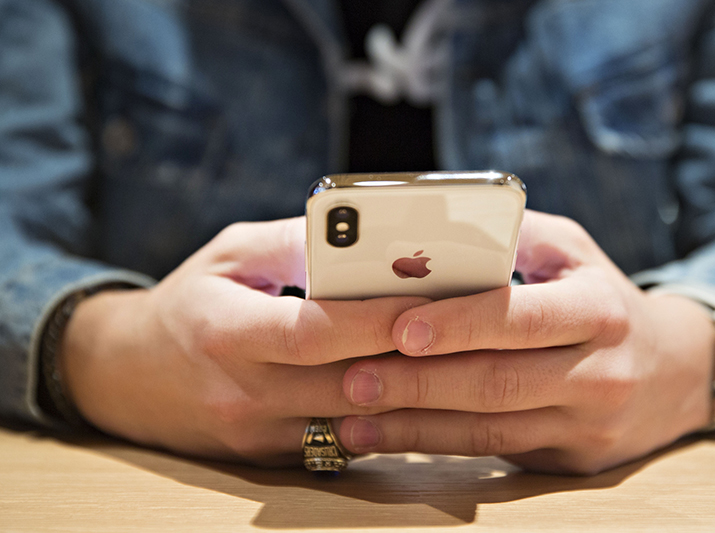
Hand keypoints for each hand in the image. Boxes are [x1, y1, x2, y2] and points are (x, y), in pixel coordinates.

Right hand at [60, 218, 426, 465]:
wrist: (128, 376)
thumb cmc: (187, 304)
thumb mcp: (228, 255)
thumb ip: (292, 244)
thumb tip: (360, 237)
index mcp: (226, 333)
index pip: (315, 333)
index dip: (378, 319)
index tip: (433, 298)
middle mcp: (243, 394)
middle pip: (348, 383)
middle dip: (413, 357)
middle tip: (466, 328)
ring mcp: (258, 435)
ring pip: (356, 422)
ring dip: (408, 392)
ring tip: (453, 357)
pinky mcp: (271, 456)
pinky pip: (342, 442)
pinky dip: (381, 416)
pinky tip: (412, 388)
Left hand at [338, 210, 714, 473]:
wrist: (676, 373)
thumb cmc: (605, 298)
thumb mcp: (575, 252)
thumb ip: (515, 235)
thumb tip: (435, 229)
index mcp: (599, 309)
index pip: (524, 317)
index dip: (462, 324)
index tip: (402, 326)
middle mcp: (600, 371)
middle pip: (498, 382)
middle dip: (420, 382)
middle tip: (354, 377)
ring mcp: (587, 423)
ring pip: (489, 429)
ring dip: (415, 424)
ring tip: (352, 414)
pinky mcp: (570, 458)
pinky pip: (493, 453)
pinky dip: (434, 445)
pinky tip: (385, 438)